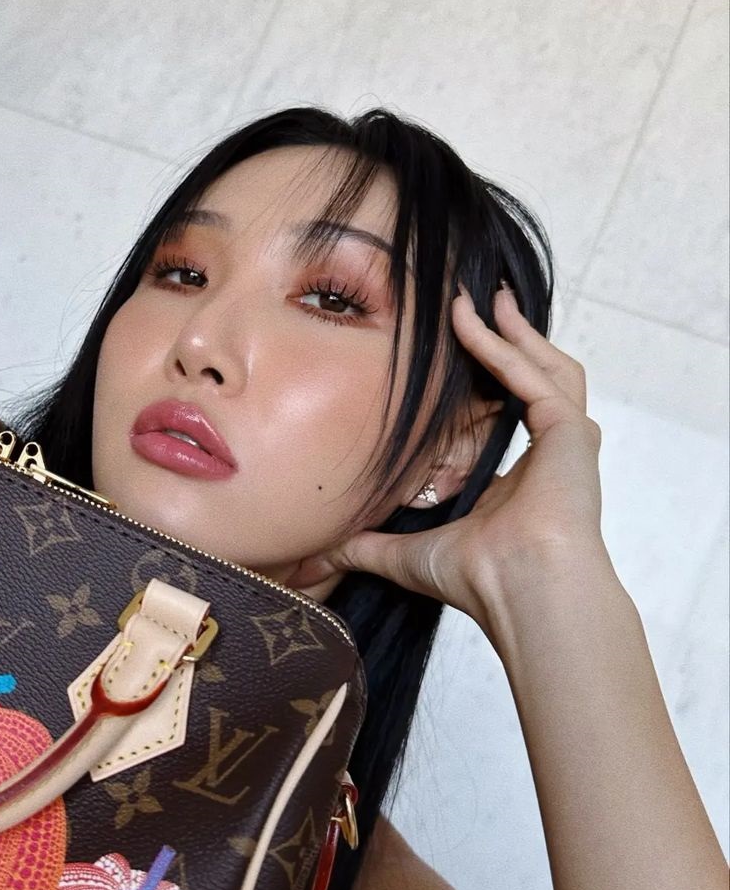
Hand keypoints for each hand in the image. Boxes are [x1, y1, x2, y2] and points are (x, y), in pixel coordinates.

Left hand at [289, 284, 611, 634]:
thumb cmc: (477, 580)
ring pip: (545, 367)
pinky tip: (472, 322)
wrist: (520, 591)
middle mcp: (551, 455)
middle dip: (509, 339)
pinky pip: (534, 376)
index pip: (508, 411)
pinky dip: (502, 347)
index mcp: (521, 478)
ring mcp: (566, 441)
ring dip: (513, 331)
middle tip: (477, 303)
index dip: (486, 378)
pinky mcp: (571, 432)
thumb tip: (318, 556)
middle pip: (536, 378)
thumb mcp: (405, 554)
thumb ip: (366, 546)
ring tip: (483, 298)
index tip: (453, 351)